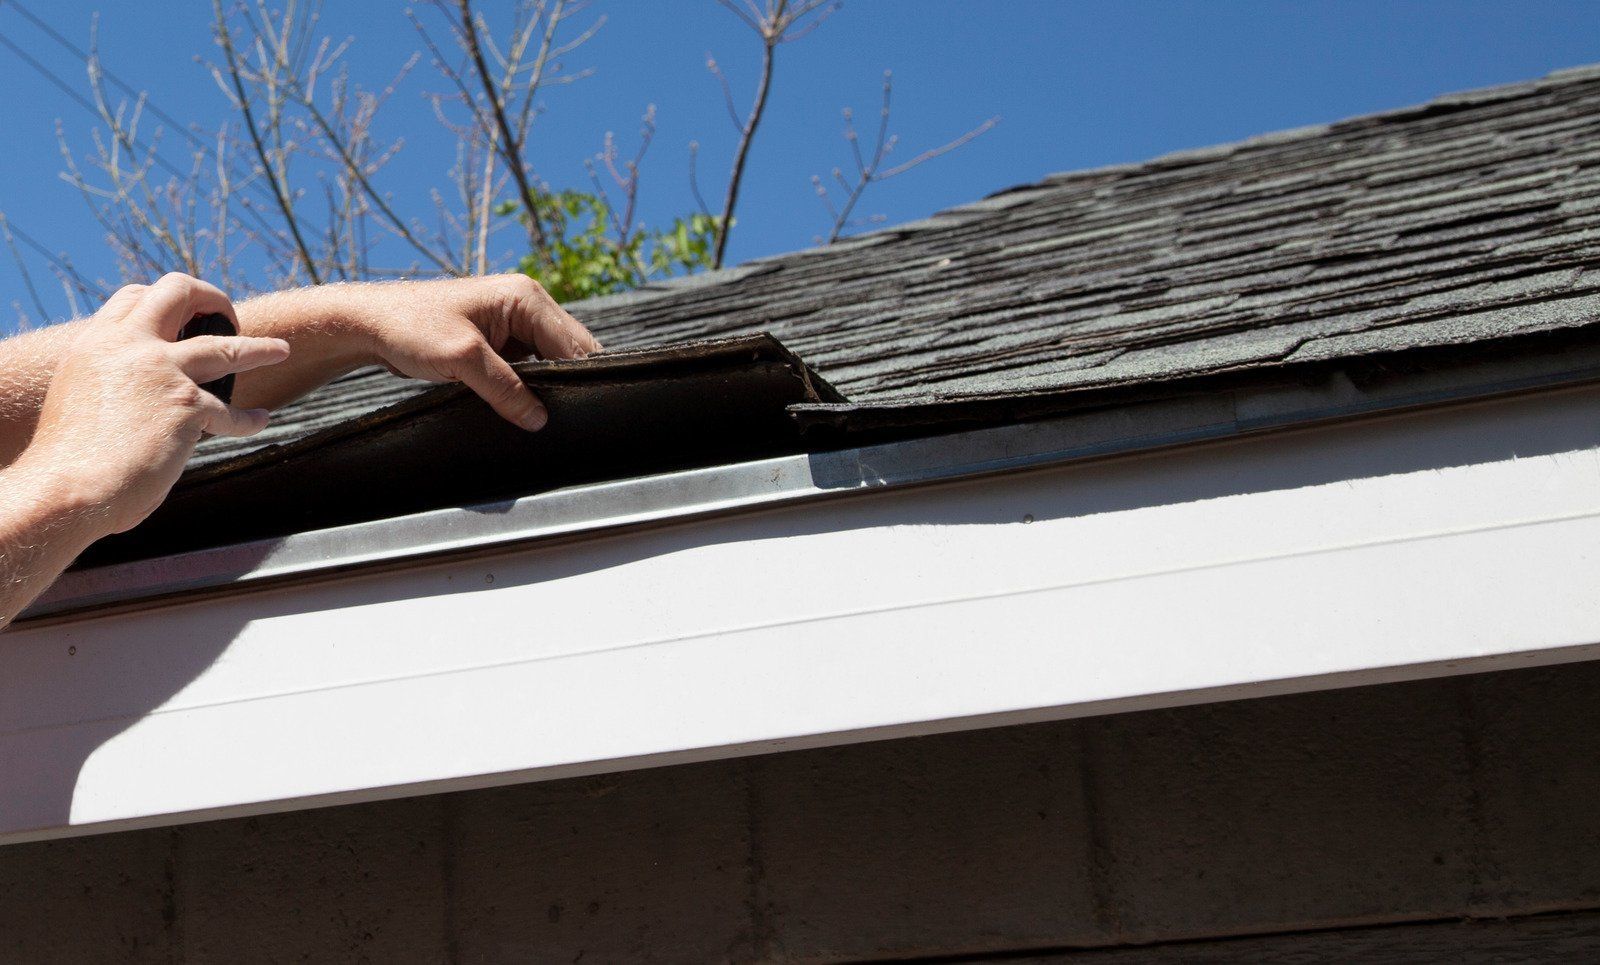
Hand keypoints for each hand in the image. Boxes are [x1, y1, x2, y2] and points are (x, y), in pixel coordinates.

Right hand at [19, 273, 289, 536]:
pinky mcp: (188, 406)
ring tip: (281, 350)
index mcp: (95, 343)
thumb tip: (142, 391)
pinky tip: (259, 421)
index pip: (134, 297)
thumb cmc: (68, 459)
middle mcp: (129, 345)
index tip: (183, 315)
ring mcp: (162, 371)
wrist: (67, 489)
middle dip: (212, 298)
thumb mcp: (81, 398)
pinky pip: (231, 413)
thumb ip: (112, 381)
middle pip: (179, 291)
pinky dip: (248, 420)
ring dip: (259, 348)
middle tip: (228, 316)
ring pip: (225, 347)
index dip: (163, 300)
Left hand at [234, 275, 601, 430]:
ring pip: (549, 361)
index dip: (581, 378)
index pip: (576, 344)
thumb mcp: (462, 360)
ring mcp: (514, 322)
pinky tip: (523, 406)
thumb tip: (539, 420)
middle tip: (564, 417)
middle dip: (565, 383)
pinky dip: (527, 386)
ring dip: (545, 386)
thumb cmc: (409, 327)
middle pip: (568, 352)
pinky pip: (528, 366)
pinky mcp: (500, 339)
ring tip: (542, 413)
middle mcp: (526, 304)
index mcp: (526, 297)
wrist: (368, 324)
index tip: (582, 412)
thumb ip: (506, 389)